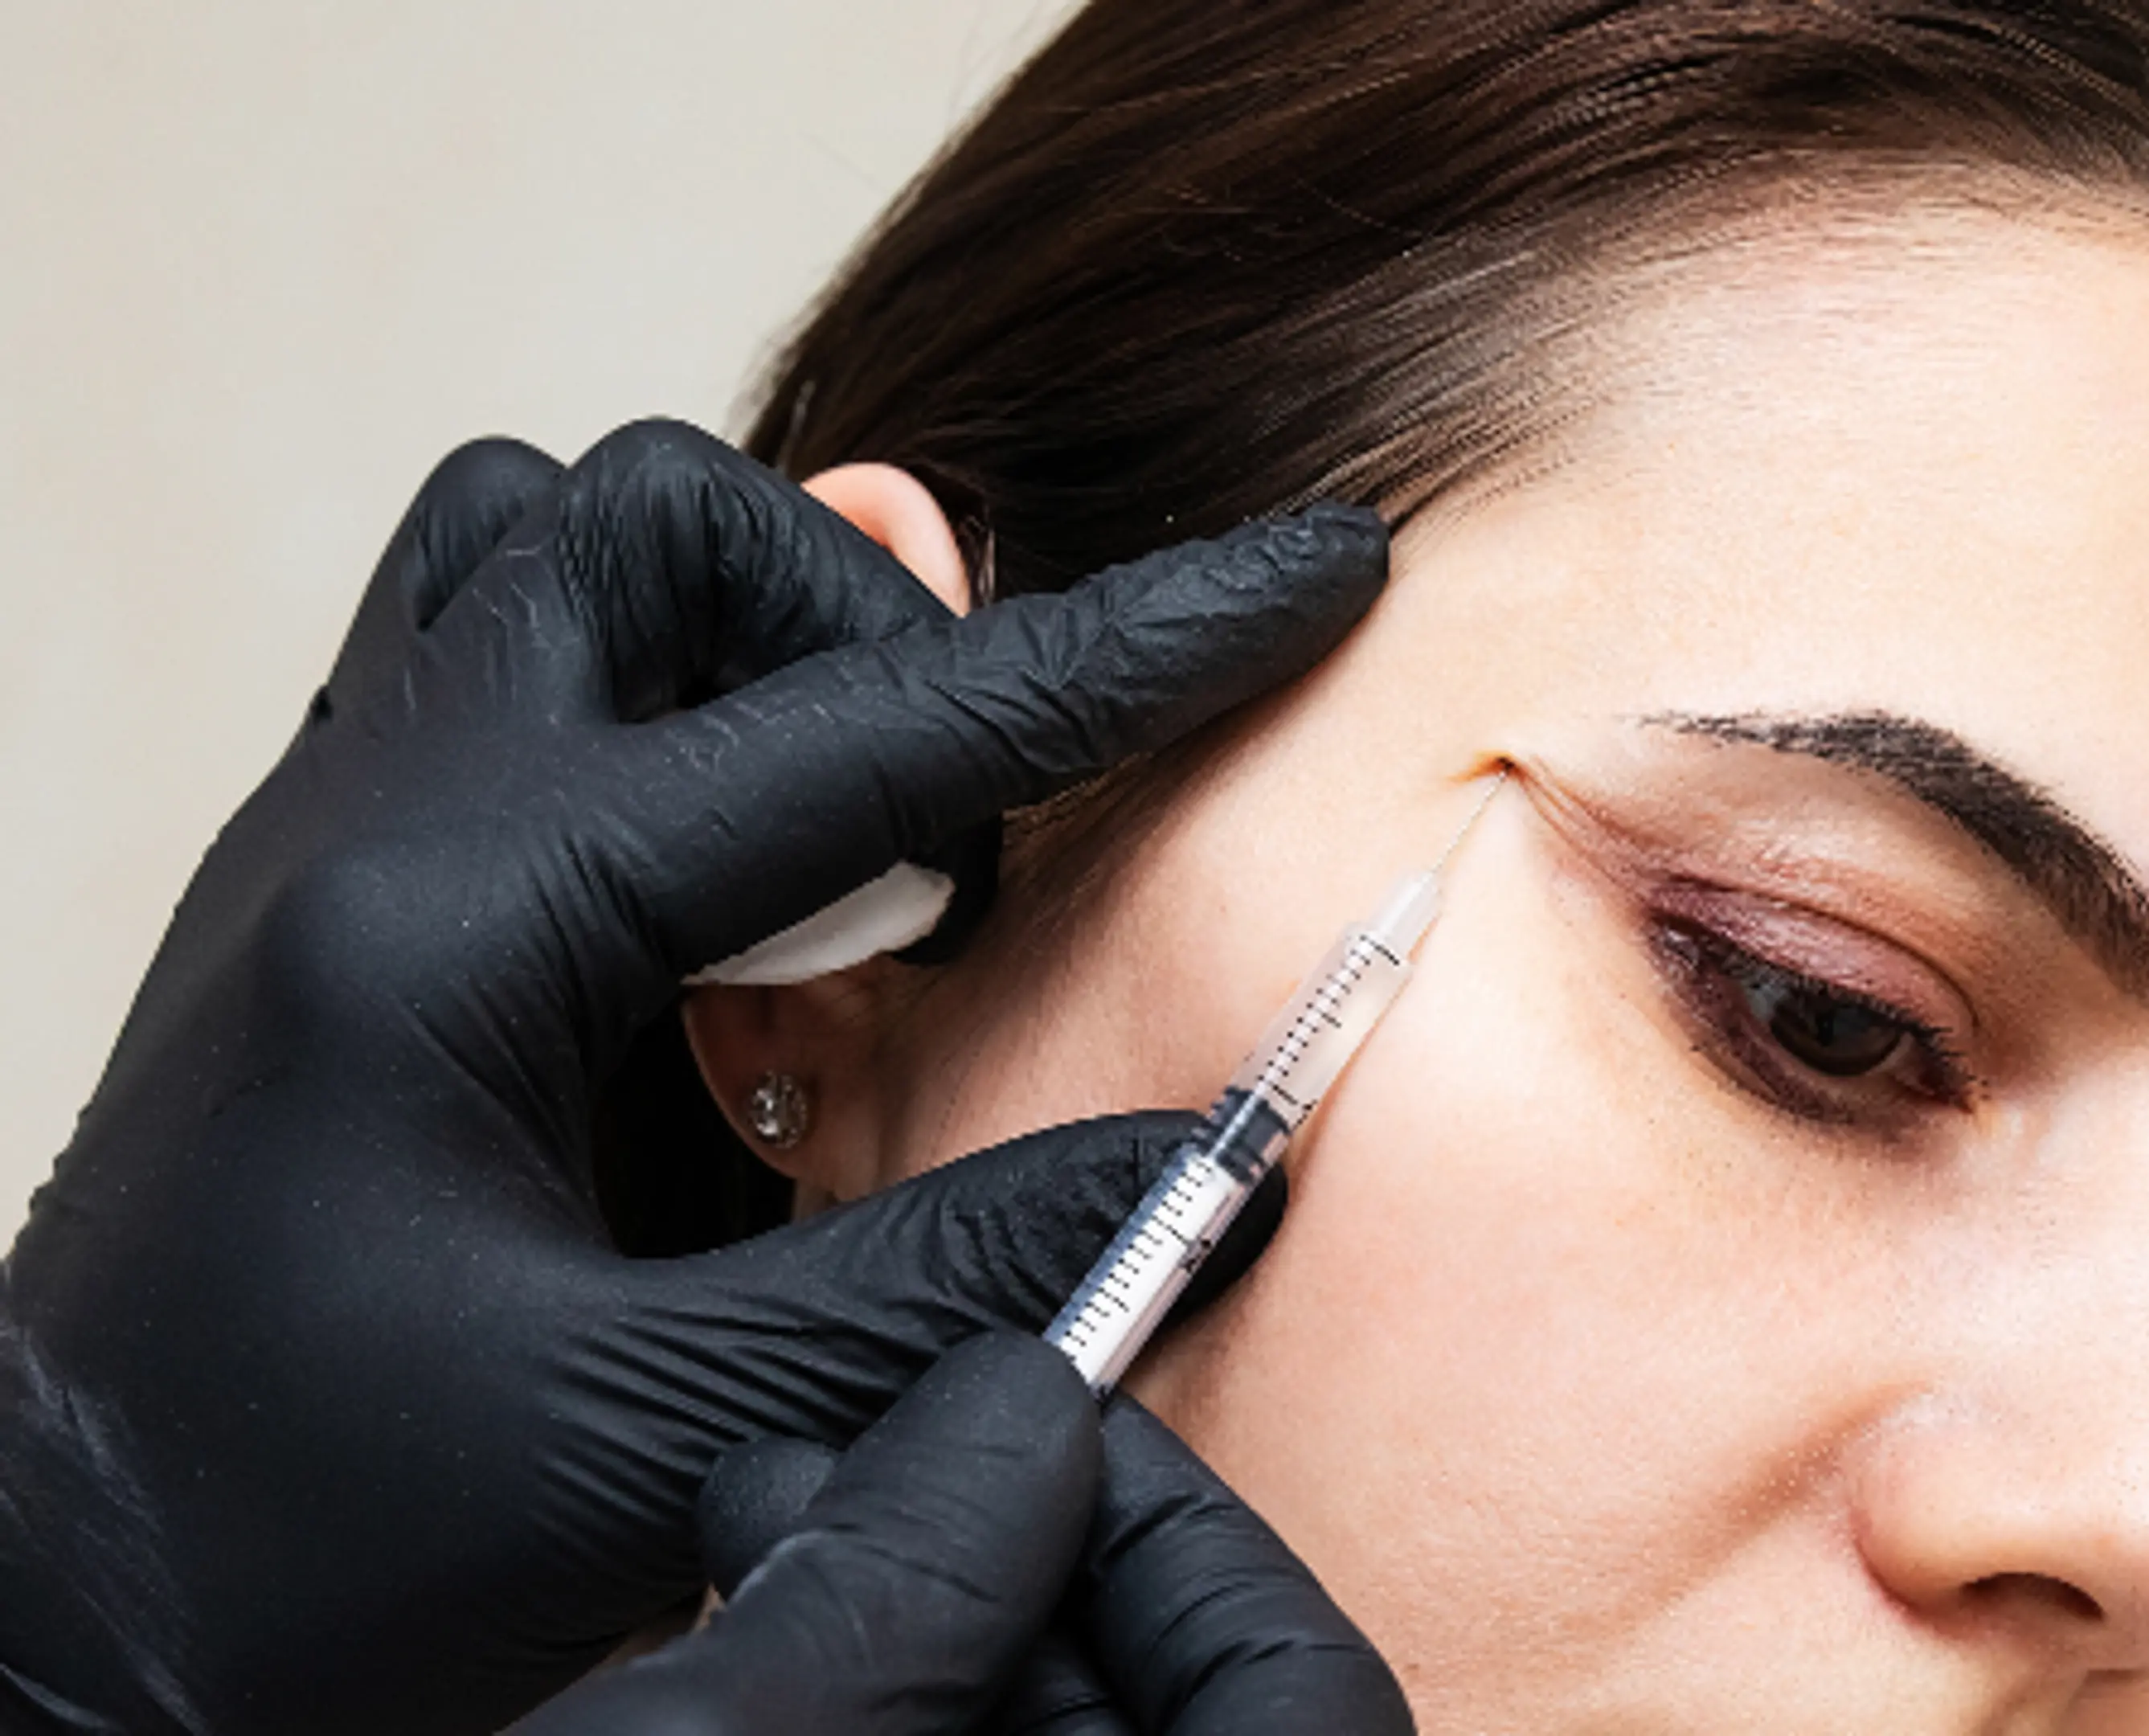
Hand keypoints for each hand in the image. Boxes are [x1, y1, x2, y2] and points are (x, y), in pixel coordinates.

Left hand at [0, 421, 1387, 1733]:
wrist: (50, 1605)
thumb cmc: (296, 1551)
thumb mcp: (655, 1441)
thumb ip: (942, 1284)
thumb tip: (1208, 1162)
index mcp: (458, 926)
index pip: (881, 729)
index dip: (1138, 649)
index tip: (1312, 575)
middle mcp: (374, 822)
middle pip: (664, 522)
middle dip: (879, 641)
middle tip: (947, 873)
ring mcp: (332, 834)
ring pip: (548, 545)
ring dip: (741, 636)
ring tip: (831, 852)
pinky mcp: (327, 888)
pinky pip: (483, 649)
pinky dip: (642, 697)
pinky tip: (712, 894)